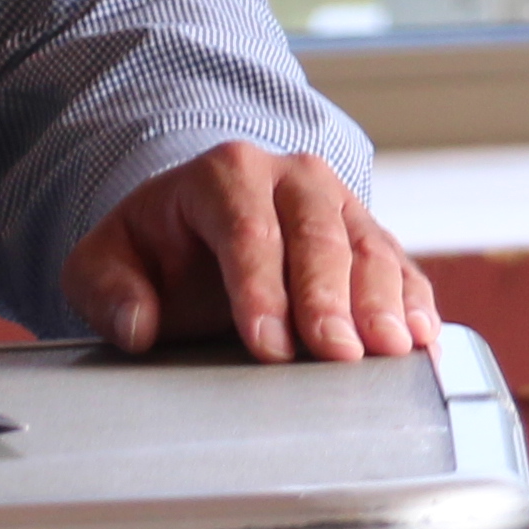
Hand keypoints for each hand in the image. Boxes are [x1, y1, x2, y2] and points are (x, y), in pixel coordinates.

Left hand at [65, 141, 440, 362]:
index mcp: (225, 174)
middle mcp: (292, 178)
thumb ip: (107, 290)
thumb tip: (137, 325)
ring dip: (383, 302)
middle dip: (329, 298)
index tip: (268, 345)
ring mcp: (340, 206)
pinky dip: (415, 304)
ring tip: (390, 350)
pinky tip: (423, 341)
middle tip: (337, 354)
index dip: (260, 290)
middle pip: (319, 235)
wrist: (201, 229)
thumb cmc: (156, 250)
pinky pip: (402, 267)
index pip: (247, 231)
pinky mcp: (372, 240)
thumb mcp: (105, 262)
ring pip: (370, 247)